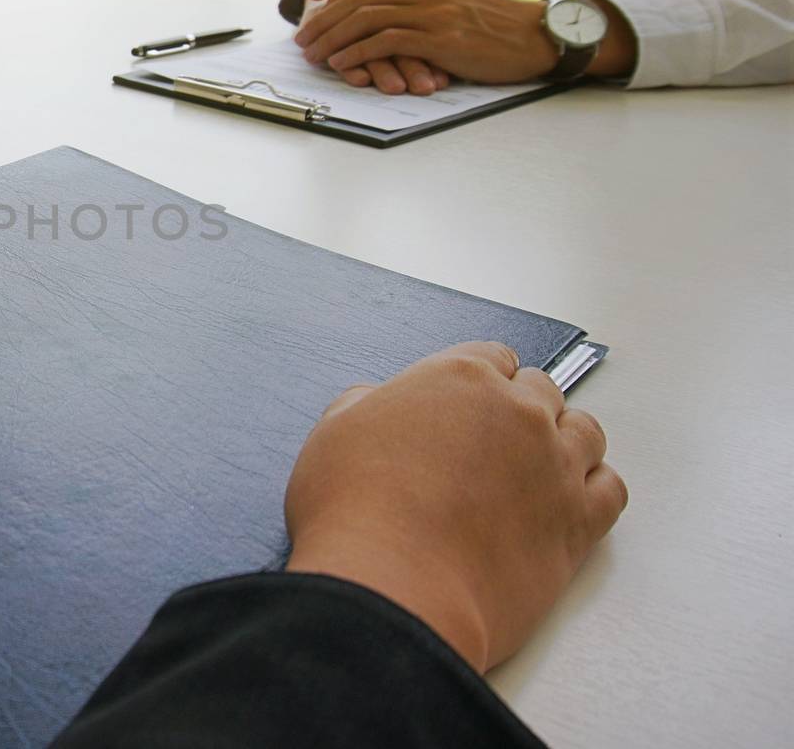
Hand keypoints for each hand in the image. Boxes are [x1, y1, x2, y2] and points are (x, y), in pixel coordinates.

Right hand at [283, 341, 626, 671]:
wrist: (393, 588)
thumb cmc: (354, 510)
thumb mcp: (333, 433)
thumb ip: (365, 404)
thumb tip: (375, 401)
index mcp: (460, 377)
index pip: (492, 356)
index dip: (479, 381)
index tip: (467, 405)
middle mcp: (517, 411)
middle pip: (541, 390)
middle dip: (519, 410)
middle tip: (491, 444)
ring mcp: (555, 465)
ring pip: (585, 432)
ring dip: (563, 442)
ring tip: (533, 469)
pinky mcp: (578, 522)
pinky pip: (611, 489)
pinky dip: (593, 489)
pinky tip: (566, 500)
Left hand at [295, 0, 558, 83]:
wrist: (537, 36)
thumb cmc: (495, 19)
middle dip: (323, 18)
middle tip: (303, 37)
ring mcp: (433, 10)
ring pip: (365, 18)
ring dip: (332, 38)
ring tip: (314, 55)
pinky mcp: (438, 39)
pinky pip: (384, 43)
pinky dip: (356, 53)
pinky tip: (342, 62)